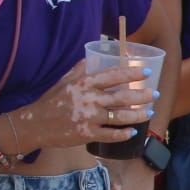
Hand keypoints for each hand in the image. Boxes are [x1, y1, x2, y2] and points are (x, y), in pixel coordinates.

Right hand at [9, 60, 154, 150]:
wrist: (35, 124)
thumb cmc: (52, 100)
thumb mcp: (65, 80)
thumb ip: (81, 68)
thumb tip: (93, 55)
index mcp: (84, 83)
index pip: (113, 75)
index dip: (132, 73)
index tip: (146, 72)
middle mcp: (89, 99)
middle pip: (123, 97)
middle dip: (142, 96)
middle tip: (154, 94)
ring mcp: (89, 118)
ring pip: (121, 117)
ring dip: (139, 115)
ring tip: (150, 112)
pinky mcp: (87, 135)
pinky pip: (111, 135)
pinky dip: (124, 134)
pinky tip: (133, 132)